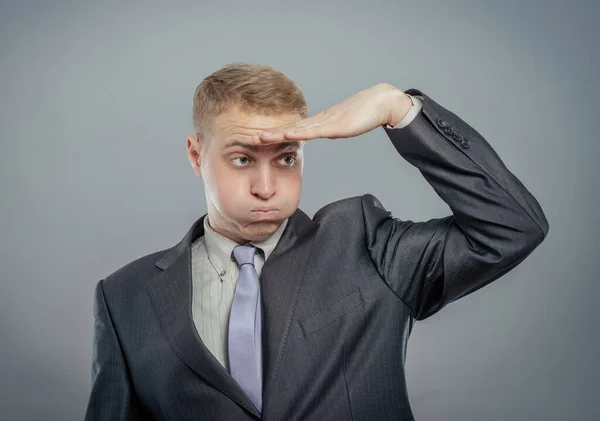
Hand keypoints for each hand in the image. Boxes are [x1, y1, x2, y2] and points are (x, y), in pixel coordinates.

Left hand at [252, 83, 412, 143]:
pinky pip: (314, 131)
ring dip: (278, 134)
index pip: (293, 130)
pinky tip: (288, 135)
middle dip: (269, 134)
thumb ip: (331, 130)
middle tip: (248, 138)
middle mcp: (319, 121)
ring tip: (259, 137)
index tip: (258, 138)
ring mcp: (327, 122)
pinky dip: (299, 133)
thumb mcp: (343, 126)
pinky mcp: (336, 125)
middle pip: (289, 128)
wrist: (382, 102)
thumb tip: (321, 134)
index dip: (275, 134)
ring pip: (297, 129)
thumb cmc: (366, 113)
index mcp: (320, 123)